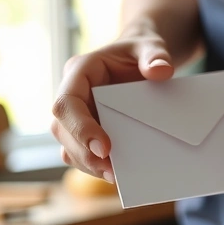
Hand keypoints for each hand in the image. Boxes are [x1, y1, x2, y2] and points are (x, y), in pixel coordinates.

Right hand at [51, 24, 173, 182]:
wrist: (140, 60)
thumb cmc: (140, 52)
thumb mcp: (151, 47)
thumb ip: (155, 55)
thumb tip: (161, 72)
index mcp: (79, 71)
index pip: (66, 102)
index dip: (80, 127)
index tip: (104, 148)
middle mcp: (72, 95)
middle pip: (62, 130)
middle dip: (84, 154)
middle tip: (112, 172)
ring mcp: (76, 116)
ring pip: (68, 147)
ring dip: (88, 165)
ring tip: (116, 177)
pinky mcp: (85, 132)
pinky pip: (81, 154)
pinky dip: (95, 167)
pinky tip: (117, 174)